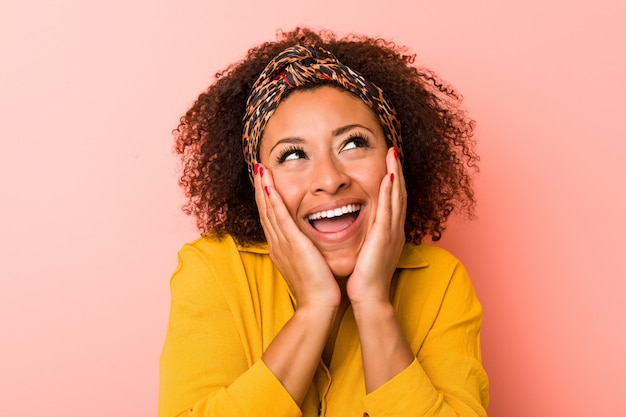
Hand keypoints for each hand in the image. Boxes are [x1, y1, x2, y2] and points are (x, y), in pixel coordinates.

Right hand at [254, 164, 340, 309]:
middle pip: (265, 210)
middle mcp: (277, 244)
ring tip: (261, 169)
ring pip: (269, 211)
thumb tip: (309, 242)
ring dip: (264, 189)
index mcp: (281, 248)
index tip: (266, 181)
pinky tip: (269, 187)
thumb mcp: (308, 264)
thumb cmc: (318, 288)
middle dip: (261, 188)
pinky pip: (280, 219)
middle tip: (259, 168)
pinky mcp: (292, 245)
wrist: (318, 306)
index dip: (266, 198)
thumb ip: (306, 250)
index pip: (271, 217)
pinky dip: (273, 202)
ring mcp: (282, 244)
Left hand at [347, 147, 405, 305]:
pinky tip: (388, 176)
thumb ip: (367, 239)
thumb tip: (359, 230)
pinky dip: (390, 192)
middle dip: (397, 171)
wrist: (369, 298)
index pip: (393, 201)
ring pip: (396, 197)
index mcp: (390, 233)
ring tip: (394, 154)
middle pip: (399, 194)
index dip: (394, 181)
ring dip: (396, 174)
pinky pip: (388, 210)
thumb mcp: (368, 253)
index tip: (390, 163)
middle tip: (395, 150)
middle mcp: (394, 229)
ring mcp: (391, 232)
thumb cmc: (365, 279)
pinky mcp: (384, 237)